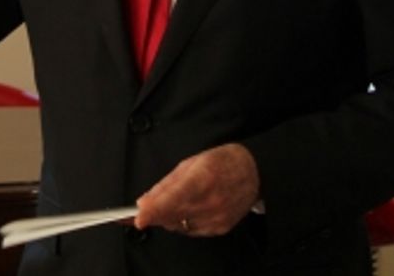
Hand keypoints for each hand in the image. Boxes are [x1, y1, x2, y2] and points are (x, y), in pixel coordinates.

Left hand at [133, 143, 260, 237]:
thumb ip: (167, 184)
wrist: (254, 173)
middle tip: (143, 209)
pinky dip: (183, 222)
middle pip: (173, 215)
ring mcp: (217, 217)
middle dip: (154, 214)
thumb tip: (145, 201)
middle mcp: (212, 201)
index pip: (174, 198)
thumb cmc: (222, 162)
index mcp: (203, 178)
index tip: (139, 218)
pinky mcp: (221, 228)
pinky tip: (188, 209)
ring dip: (168, 217)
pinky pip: (192, 231)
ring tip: (174, 202)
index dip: (154, 210)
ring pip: (179, 225)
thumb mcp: (191, 162)